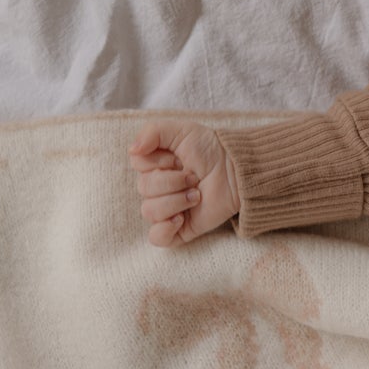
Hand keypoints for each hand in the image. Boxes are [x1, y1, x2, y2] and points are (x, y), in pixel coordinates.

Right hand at [129, 119, 238, 246]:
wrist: (237, 171)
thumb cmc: (210, 149)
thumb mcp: (181, 130)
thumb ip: (152, 132)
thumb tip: (132, 150)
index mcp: (154, 166)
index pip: (138, 165)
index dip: (159, 161)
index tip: (180, 158)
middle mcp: (157, 188)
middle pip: (144, 189)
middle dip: (173, 180)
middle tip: (194, 177)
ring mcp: (167, 210)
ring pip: (149, 211)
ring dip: (176, 200)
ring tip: (196, 194)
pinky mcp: (179, 229)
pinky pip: (156, 237)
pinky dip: (165, 228)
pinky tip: (181, 218)